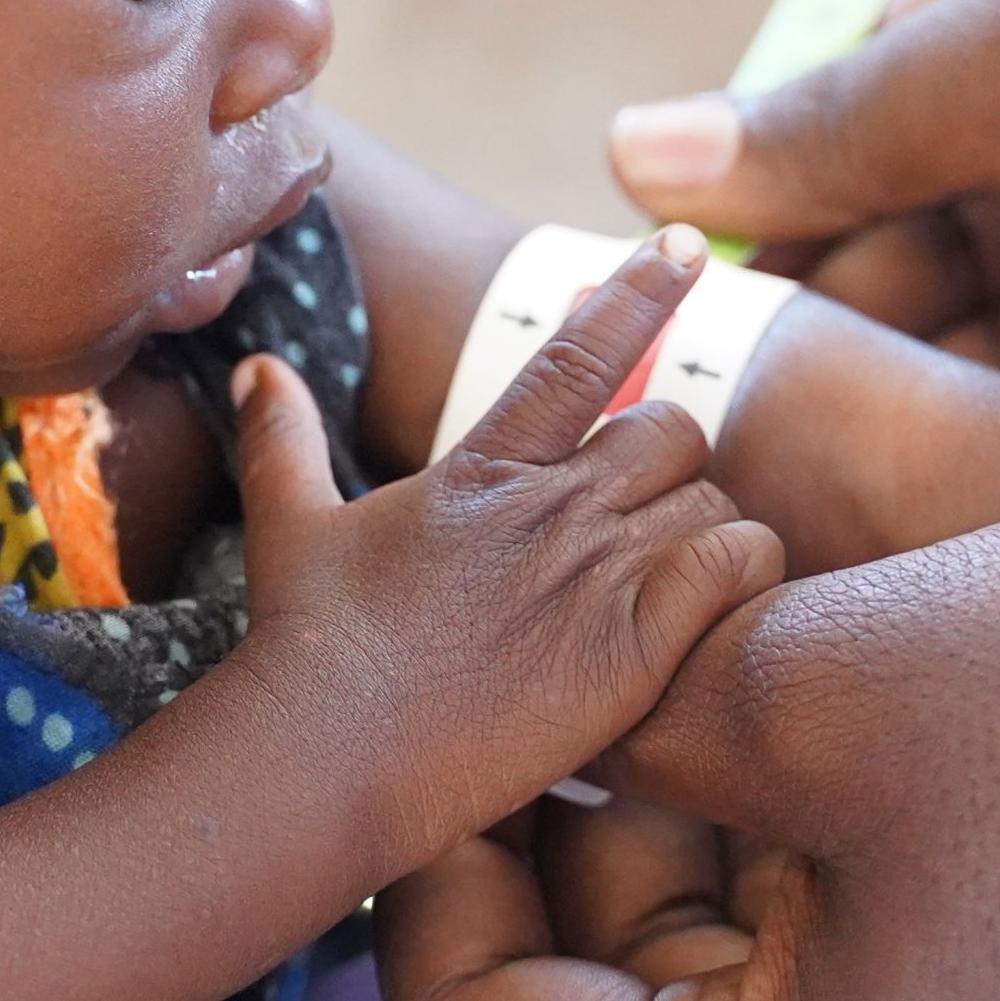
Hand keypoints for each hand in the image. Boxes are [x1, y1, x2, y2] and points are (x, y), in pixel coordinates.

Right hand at [229, 227, 785, 876]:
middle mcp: (550, 506)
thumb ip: (282, 438)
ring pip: (715, 501)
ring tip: (669, 583)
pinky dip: (742, 575)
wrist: (332, 755)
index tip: (683, 246)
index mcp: (483, 468)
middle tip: (641, 519)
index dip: (639, 292)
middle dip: (671, 465)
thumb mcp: (290, 526)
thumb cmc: (308, 646)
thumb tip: (257, 368)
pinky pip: (737, 566)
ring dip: (706, 530)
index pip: (579, 353)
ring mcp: (596, 576)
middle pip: (672, 431)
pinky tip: (714, 610)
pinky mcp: (635, 649)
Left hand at [380, 476, 999, 1000]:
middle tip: (590, 626)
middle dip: (589, 823)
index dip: (432, 870)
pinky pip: (899, 997)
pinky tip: (856, 681)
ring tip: (725, 618)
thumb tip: (534, 701)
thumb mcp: (830, 680)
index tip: (458, 707)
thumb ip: (628, 710)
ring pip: (767, 1000)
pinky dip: (846, 854)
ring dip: (720, 821)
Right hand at [606, 0, 999, 492]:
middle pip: (912, 267)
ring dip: (905, 447)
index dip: (745, 221)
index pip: (853, 119)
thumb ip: (862, 111)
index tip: (629, 332)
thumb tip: (636, 149)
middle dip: (811, 352)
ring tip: (766, 537)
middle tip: (674, 469)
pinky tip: (921, 577)